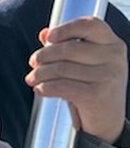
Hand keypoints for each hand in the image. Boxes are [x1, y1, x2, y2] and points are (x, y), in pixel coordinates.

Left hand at [26, 17, 127, 144]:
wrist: (107, 122)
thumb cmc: (93, 87)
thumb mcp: (85, 64)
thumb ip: (67, 46)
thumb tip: (44, 33)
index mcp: (113, 44)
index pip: (90, 25)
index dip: (66, 28)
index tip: (47, 37)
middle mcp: (114, 58)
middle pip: (69, 48)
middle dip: (45, 55)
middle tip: (33, 62)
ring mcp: (108, 76)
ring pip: (62, 68)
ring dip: (40, 74)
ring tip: (32, 78)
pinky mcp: (97, 95)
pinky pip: (62, 86)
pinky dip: (46, 87)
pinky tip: (39, 89)